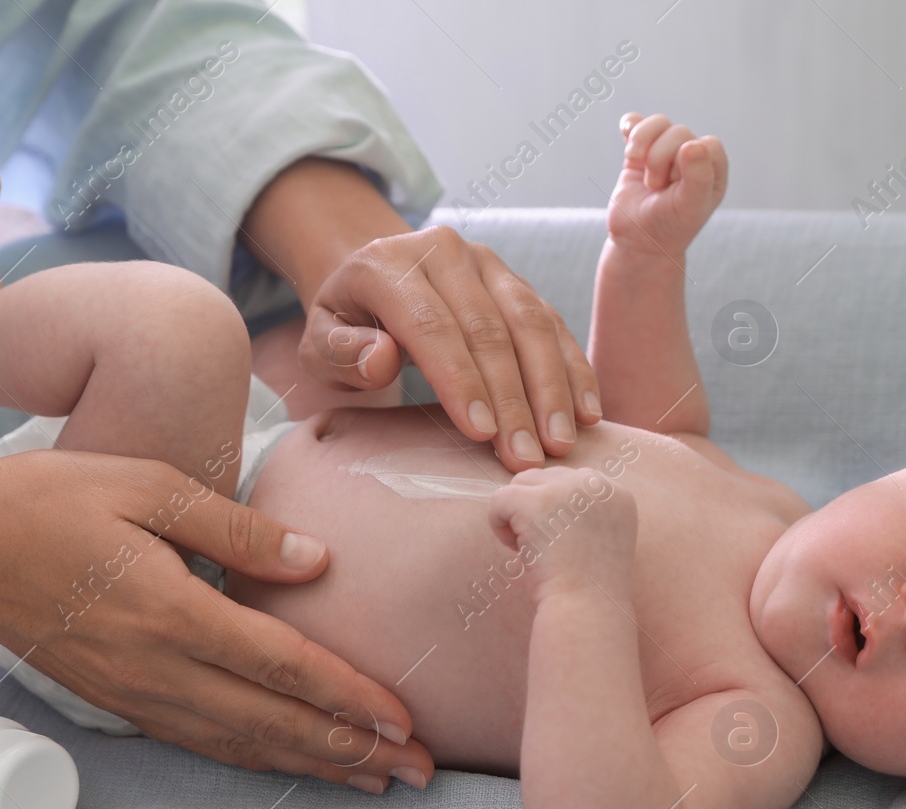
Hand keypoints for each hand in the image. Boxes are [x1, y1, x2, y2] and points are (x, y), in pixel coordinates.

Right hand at [0, 451, 433, 791]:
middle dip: (354, 750)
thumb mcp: (147, 485)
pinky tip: (298, 764)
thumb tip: (318, 562)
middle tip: (422, 769)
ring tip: (380, 780)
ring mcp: (136, 692)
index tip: (405, 720)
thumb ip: (237, 527)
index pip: (280, 665)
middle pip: (274, 723)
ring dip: (316, 765)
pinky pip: (204, 741)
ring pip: (243, 743)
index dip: (348, 697)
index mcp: (170, 610)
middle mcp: (157, 666)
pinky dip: (260, 759)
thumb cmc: (53, 498)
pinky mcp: (121, 701)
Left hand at [297, 227, 602, 471]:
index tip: (481, 434)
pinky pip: (554, 324)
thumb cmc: (346, 323)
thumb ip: (339, 352)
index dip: (460, 381)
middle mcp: (446, 254)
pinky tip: (587, 412)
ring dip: (552, 387)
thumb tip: (382, 360)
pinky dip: (573, 369)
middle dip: (513, 399)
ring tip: (561, 442)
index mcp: (388, 265)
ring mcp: (488, 265)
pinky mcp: (517, 284)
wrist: (373, 273)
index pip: (432, 325)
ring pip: (531, 323)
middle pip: (489, 328)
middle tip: (527, 458)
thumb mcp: (319, 341)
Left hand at [487, 466, 636, 602]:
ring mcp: (567, 489)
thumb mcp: (600, 540)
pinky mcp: (536, 502)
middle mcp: (596, 484)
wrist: (588, 612)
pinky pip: (500, 498)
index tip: (566, 547)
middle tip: (547, 550)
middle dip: (536, 512)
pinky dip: (497, 524)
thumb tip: (542, 496)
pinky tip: (516, 550)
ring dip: (517, 517)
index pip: (571, 482)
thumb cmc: (589, 589)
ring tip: (533, 550)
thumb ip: (583, 512)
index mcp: (617, 494)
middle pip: (545, 478)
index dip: (557, 514)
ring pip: (521, 483)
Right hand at [608, 113, 727, 259]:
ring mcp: (665, 151)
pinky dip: (630, 127)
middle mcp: (692, 156)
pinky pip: (635, 123)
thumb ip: (698, 177)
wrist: (637, 240)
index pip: (706, 144)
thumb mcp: (689, 207)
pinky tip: (627, 141)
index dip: (687, 161)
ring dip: (642, 142)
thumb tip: (693, 143)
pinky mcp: (641, 150)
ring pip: (657, 123)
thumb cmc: (669, 227)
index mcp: (712, 168)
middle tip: (655, 187)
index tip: (676, 185)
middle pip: (679, 131)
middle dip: (660, 158)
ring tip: (637, 164)